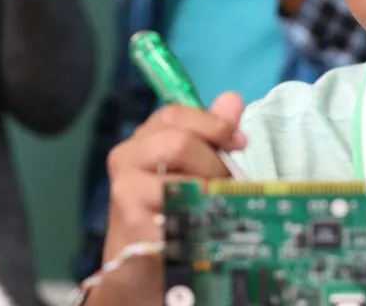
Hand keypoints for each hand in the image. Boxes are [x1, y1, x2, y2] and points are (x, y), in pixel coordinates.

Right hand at [94, 93, 245, 304]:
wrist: (138, 265)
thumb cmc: (167, 212)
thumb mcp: (189, 169)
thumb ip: (210, 135)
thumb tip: (232, 99)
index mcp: (140, 140)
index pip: (174, 113)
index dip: (212, 123)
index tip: (240, 141)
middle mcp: (125, 159)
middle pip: (179, 143)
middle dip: (213, 164)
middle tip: (225, 187)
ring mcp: (126, 192)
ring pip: (183, 179)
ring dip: (211, 196)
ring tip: (216, 210)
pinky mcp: (135, 224)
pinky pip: (182, 213)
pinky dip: (202, 220)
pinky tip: (204, 229)